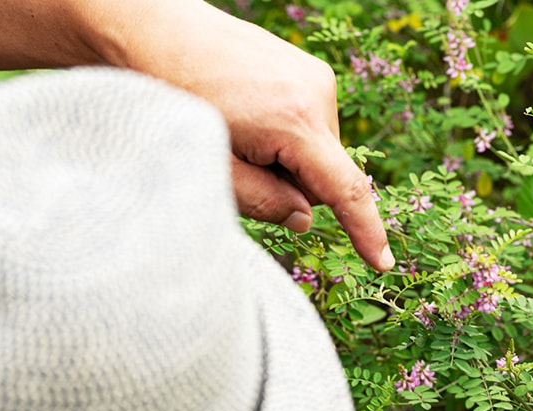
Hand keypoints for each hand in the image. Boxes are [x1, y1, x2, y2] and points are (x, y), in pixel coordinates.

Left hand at [116, 1, 394, 270]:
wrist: (148, 26)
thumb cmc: (168, 92)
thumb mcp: (211, 164)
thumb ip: (263, 202)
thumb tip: (304, 218)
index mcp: (296, 119)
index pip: (344, 189)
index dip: (366, 230)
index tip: (384, 262)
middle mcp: (316, 91)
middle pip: (324, 172)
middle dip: (292, 184)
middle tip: (239, 165)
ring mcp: (312, 74)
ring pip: (315, 149)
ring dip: (285, 157)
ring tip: (235, 131)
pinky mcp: (302, 67)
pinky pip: (307, 123)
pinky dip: (284, 134)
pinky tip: (244, 114)